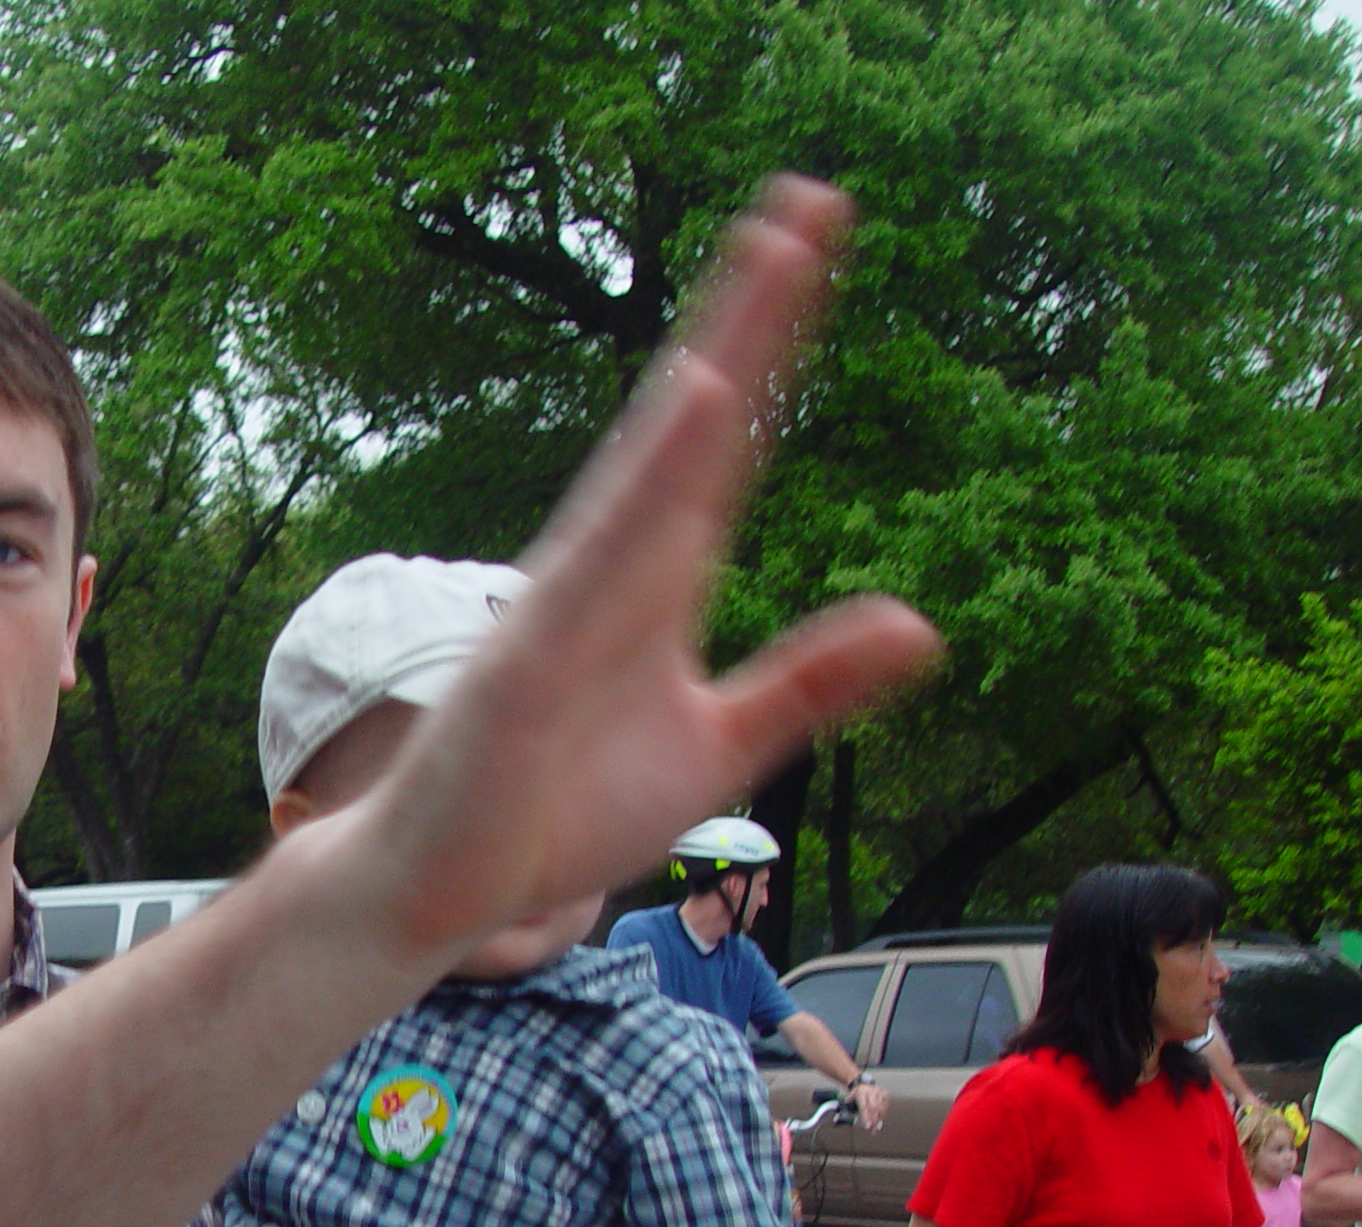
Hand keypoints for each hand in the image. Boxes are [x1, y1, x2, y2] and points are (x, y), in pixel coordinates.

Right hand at [322, 177, 937, 964]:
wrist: (439, 889)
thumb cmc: (554, 814)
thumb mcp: (717, 748)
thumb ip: (808, 683)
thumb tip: (922, 622)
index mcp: (660, 582)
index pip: (733, 446)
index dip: (778, 349)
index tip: (823, 243)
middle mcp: (614, 569)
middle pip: (694, 422)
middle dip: (752, 314)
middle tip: (809, 201)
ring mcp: (566, 605)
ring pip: (650, 466)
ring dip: (713, 365)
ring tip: (769, 263)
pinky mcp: (530, 659)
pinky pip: (597, 557)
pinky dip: (649, 480)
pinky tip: (695, 403)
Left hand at [851, 1081, 890, 1130]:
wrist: (863, 1083)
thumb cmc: (856, 1094)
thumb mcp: (850, 1098)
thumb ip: (849, 1108)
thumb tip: (847, 1119)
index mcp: (861, 1092)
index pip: (865, 1107)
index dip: (866, 1117)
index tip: (868, 1127)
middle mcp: (871, 1091)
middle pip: (874, 1109)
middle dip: (873, 1121)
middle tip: (872, 1130)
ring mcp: (879, 1092)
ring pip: (881, 1108)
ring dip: (879, 1120)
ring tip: (875, 1128)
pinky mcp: (885, 1093)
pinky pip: (886, 1106)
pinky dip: (883, 1115)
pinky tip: (879, 1121)